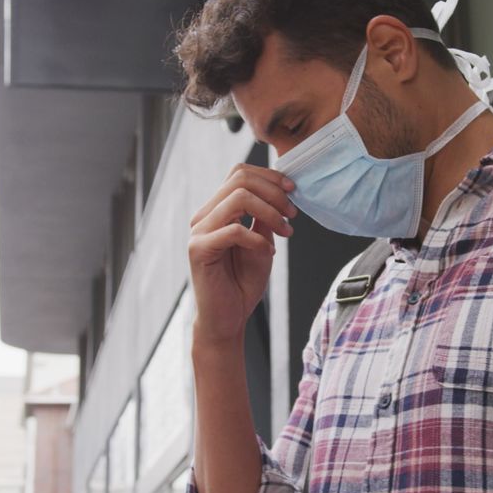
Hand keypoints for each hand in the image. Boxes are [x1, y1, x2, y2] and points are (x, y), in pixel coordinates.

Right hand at [188, 163, 296, 346]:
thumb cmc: (243, 283)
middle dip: (274, 191)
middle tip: (292, 214)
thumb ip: (264, 217)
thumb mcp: (262, 242)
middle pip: (240, 178)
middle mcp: (204, 216)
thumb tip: (280, 191)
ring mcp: (199, 232)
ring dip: (270, 212)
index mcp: (217, 210)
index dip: (270, 176)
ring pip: (238, 198)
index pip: (240, 173)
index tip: (293, 192)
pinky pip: (234, 231)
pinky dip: (258, 239)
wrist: (228, 319)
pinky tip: (269, 252)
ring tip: (286, 231)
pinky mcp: (198, 250)